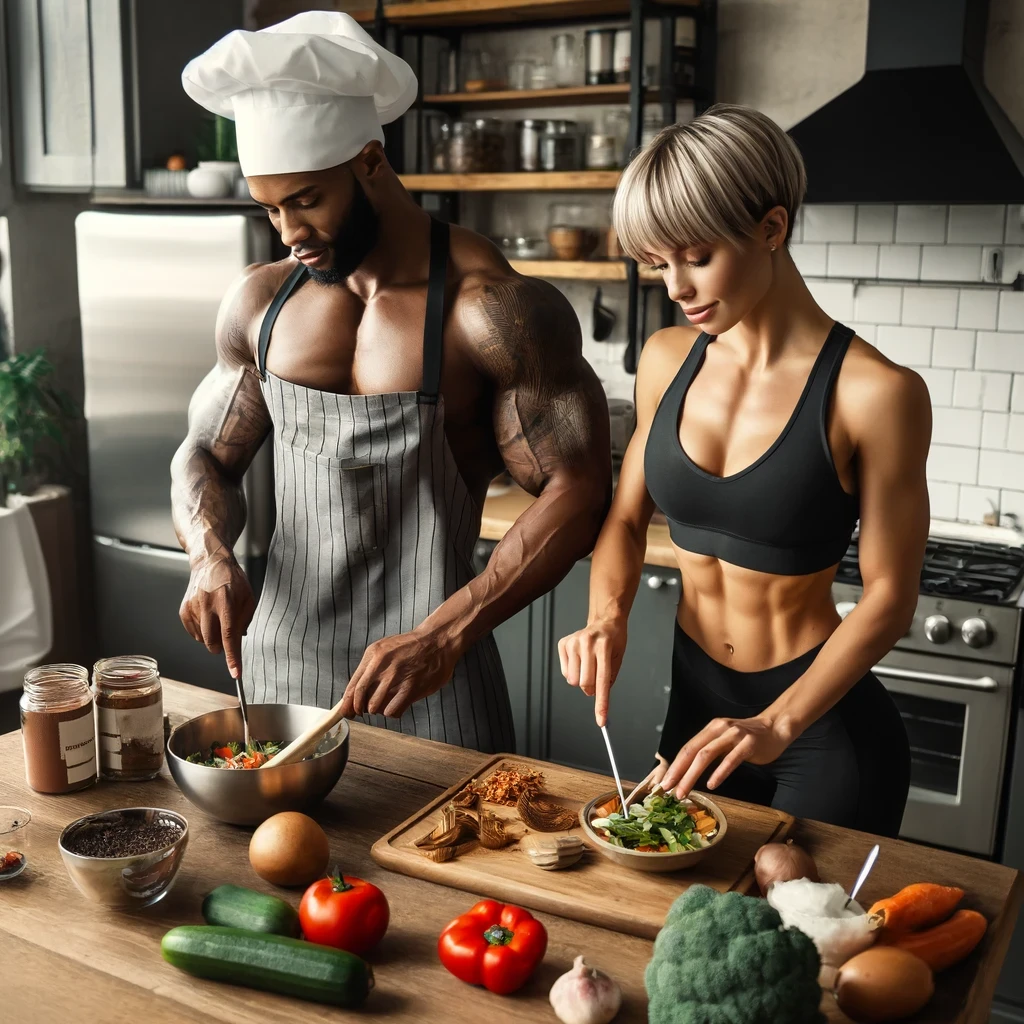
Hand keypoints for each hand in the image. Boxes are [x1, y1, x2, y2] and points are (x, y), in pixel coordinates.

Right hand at [179, 555, 255, 677]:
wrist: (209, 562)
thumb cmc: (232, 579)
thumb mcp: (248, 597)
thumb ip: (245, 621)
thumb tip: (238, 643)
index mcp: (226, 600)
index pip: (229, 635)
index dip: (233, 656)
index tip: (235, 673)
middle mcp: (206, 604)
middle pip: (213, 642)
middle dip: (222, 646)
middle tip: (228, 632)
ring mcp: (192, 607)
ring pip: (203, 640)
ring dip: (213, 636)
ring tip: (218, 616)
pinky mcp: (183, 610)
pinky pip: (194, 634)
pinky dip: (203, 631)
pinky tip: (208, 616)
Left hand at [338, 628, 460, 719]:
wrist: (438, 640)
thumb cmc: (412, 646)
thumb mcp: (385, 648)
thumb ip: (370, 667)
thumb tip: (355, 692)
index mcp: (373, 654)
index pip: (353, 684)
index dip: (347, 702)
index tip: (345, 711)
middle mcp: (381, 665)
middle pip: (360, 697)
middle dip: (358, 709)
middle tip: (362, 712)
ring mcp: (396, 677)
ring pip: (374, 706)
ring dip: (377, 710)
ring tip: (384, 704)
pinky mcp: (411, 688)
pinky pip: (392, 710)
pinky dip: (391, 712)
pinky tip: (397, 705)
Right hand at [557, 619, 626, 726]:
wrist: (605, 620)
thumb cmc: (614, 640)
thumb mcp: (618, 658)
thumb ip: (609, 678)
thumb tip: (596, 698)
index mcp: (605, 647)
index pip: (601, 681)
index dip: (601, 704)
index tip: (600, 721)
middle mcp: (587, 643)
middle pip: (585, 684)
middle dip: (591, 688)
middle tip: (596, 678)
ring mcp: (574, 642)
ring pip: (573, 680)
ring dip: (581, 679)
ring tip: (588, 666)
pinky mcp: (564, 643)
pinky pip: (565, 672)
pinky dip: (572, 672)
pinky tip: (580, 660)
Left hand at [660, 715, 792, 798]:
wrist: (775, 728)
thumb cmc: (748, 739)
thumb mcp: (724, 740)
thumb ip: (710, 750)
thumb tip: (688, 770)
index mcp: (711, 728)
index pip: (687, 747)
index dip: (675, 765)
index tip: (665, 782)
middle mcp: (719, 729)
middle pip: (692, 751)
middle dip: (678, 772)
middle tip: (669, 789)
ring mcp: (734, 735)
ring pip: (706, 755)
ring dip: (692, 775)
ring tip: (684, 791)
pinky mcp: (748, 744)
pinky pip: (730, 759)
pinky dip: (719, 773)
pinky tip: (711, 784)